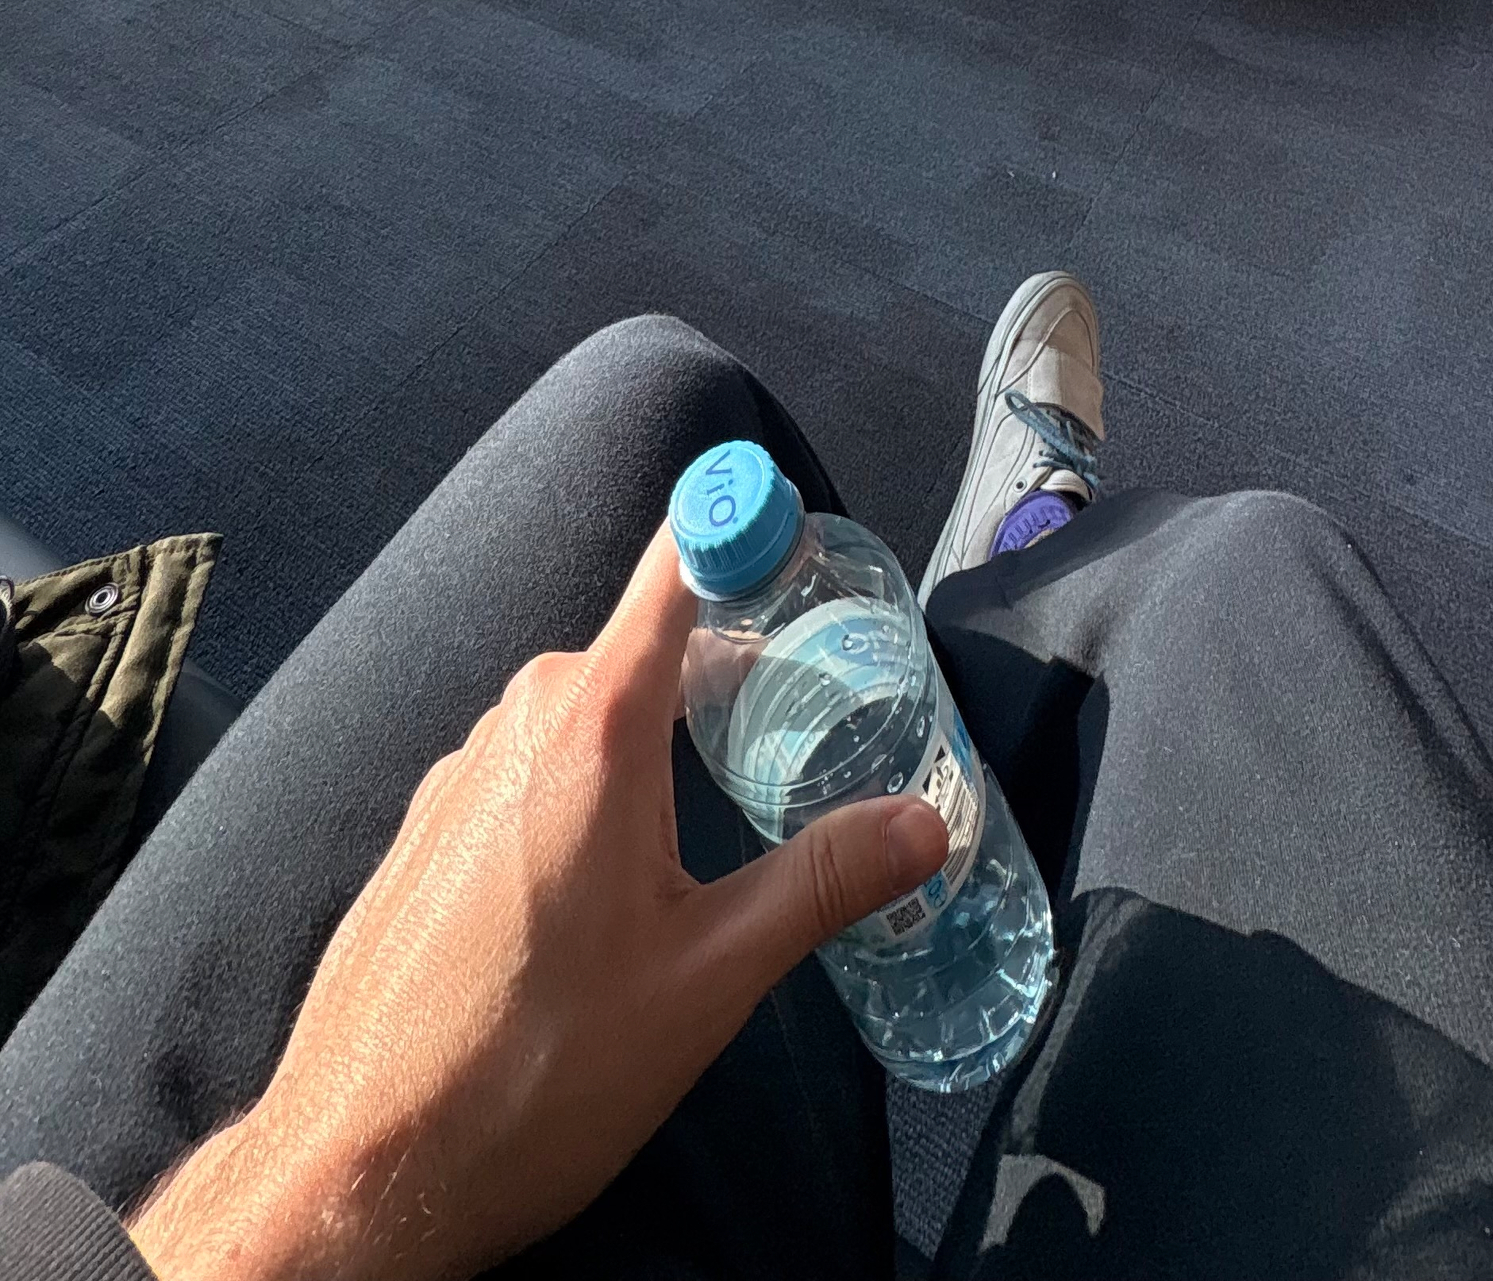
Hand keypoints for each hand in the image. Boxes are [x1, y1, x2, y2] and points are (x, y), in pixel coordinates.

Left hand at [130, 524, 944, 1280]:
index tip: (810, 544)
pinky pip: (532, 771)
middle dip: (728, 678)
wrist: (359, 1169)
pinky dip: (588, 797)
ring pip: (588, 717)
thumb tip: (925, 823)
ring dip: (656, 749)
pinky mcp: (428, 829)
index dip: (747, 530)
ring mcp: (461, 772)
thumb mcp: (709, 982)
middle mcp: (520, 719)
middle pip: (647, 649)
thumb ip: (821, 883)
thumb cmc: (535, 1073)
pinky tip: (611, 894)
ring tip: (719, 831)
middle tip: (805, 739)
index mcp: (594, 723)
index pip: (680, 563)